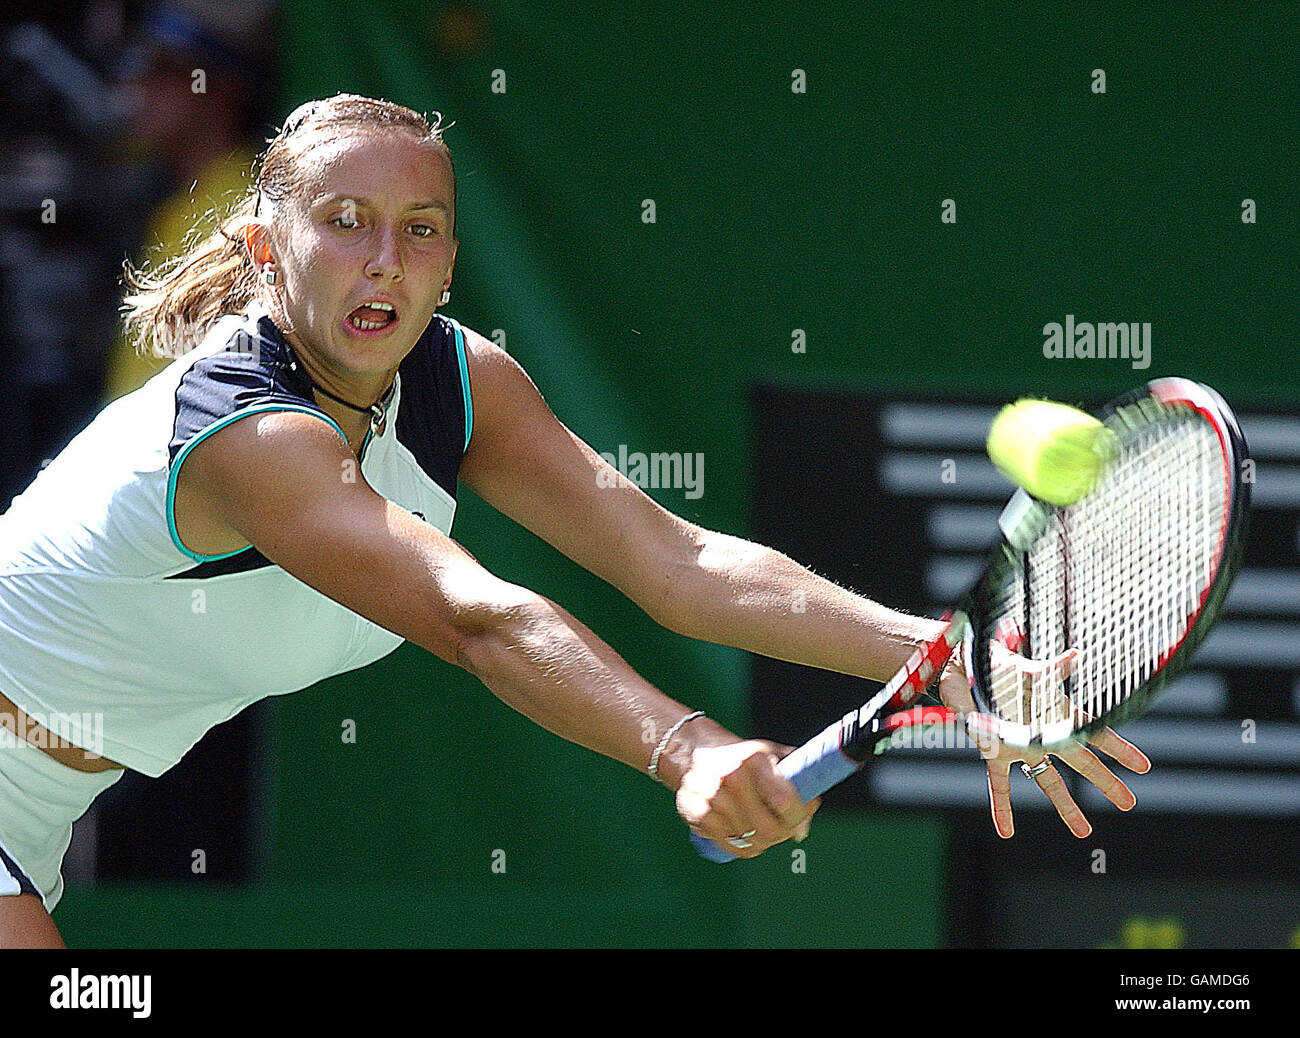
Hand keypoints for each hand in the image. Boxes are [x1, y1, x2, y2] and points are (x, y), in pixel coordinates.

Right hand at [675, 740, 820, 858]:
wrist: (693, 751)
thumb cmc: (740, 757)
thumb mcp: (770, 754)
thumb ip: (796, 781)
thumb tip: (804, 824)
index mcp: (753, 758)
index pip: (785, 801)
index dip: (799, 815)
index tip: (802, 816)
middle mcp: (730, 776)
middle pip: (768, 829)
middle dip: (782, 833)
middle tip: (785, 828)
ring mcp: (711, 797)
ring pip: (751, 841)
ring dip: (762, 840)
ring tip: (761, 825)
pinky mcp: (696, 814)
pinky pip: (731, 846)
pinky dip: (742, 844)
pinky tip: (742, 830)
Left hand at [938, 645, 1150, 838]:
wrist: (964, 667)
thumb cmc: (1000, 665)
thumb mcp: (1028, 669)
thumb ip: (1051, 671)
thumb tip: (1076, 657)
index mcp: (1055, 711)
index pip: (1094, 732)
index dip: (1119, 749)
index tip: (1144, 767)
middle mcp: (1042, 733)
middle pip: (1080, 762)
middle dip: (1106, 782)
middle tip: (1129, 803)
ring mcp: (1019, 746)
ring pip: (1047, 781)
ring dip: (1065, 807)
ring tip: (1084, 832)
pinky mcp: (992, 752)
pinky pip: (1000, 785)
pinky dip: (1002, 808)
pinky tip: (1006, 832)